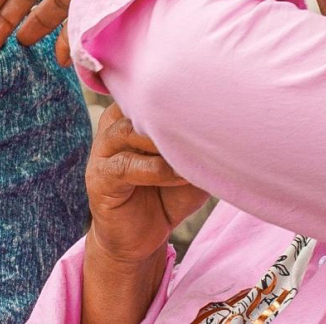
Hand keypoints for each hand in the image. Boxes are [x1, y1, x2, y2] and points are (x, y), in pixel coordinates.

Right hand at [87, 103, 208, 263]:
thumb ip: (199, 143)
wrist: (142, 238)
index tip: (213, 97)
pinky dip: (157, 170)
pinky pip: (126, 166)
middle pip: (139, 104)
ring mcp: (103, 149)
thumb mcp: (192, 165)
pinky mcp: (100, 177)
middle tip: (206, 123)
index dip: (181, 91)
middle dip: (174, 114)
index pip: (152, 88)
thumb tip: (226, 125)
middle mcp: (115, 123)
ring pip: (130, 130)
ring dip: (164, 142)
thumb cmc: (169, 194)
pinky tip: (179, 177)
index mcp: (135, 112)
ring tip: (191, 154)